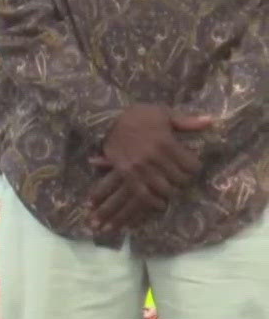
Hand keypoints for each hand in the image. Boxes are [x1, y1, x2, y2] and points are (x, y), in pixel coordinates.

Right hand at [91, 104, 212, 227]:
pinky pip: (142, 194)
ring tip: (172, 189)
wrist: (108, 121)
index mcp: (167, 142)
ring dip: (171, 191)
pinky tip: (160, 204)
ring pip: (164, 188)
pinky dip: (153, 202)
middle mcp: (155, 157)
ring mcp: (139, 168)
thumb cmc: (139, 116)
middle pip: (179, 178)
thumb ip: (187, 122)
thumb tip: (211, 122)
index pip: (191, 165)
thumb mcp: (165, 113)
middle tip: (183, 178)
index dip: (195, 168)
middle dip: (184, 180)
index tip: (193, 167)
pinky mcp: (126, 174)